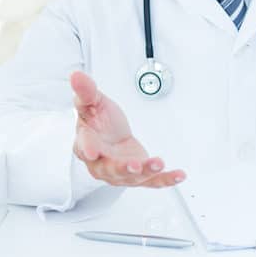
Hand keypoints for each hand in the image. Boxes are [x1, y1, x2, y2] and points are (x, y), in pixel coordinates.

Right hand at [70, 71, 185, 186]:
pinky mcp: (138, 175)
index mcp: (86, 144)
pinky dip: (166, 180)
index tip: (92, 151)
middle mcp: (101, 163)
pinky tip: (178, 175)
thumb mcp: (93, 102)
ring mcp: (121, 171)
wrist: (110, 135)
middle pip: (109, 169)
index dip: (88, 148)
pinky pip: (152, 180)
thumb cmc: (98, 121)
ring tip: (158, 164)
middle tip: (133, 164)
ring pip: (132, 176)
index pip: (85, 146)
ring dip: (146, 171)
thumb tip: (76, 76)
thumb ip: (86, 91)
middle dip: (122, 168)